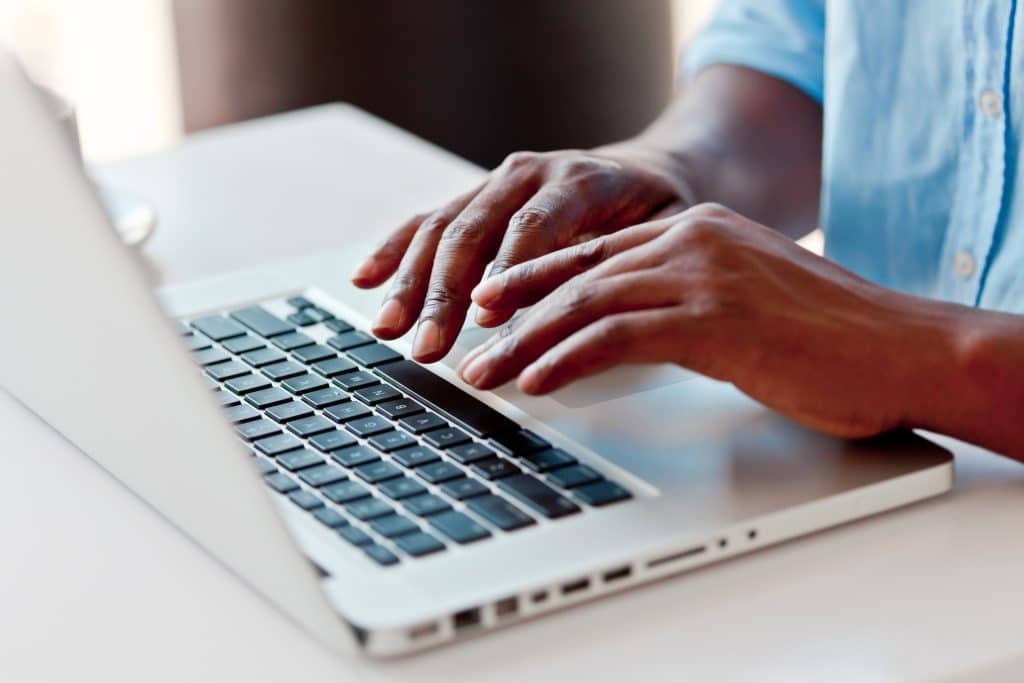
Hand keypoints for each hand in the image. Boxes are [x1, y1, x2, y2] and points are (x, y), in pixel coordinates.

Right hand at [351, 145, 692, 361]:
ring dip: (410, 282)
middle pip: (473, 231)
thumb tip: (585, 321)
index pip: (532, 227)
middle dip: (443, 294)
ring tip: (388, 326)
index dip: (504, 273)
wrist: (652, 172)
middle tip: (427, 345)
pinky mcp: (478, 198)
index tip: (482, 318)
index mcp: (579, 179)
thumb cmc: (660, 211)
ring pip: (442, 228)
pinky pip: (428, 221)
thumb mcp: (664, 235)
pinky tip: (367, 277)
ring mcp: (498, 183)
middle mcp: (530, 173)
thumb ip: (624, 266)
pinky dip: (395, 249)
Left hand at [456, 203, 956, 438]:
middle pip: (576, 274)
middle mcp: (692, 241)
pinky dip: (568, 358)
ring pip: (585, 303)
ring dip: (525, 342)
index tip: (492, 301)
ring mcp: (702, 276)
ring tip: (485, 373)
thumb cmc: (830, 336)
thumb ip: (688, 301)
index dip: (535, 278)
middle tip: (469, 341)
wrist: (901, 348)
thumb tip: (630, 331)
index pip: (594, 252)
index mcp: (697, 230)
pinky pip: (618, 335)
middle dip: (514, 313)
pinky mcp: (713, 320)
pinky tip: (537, 381)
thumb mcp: (746, 300)